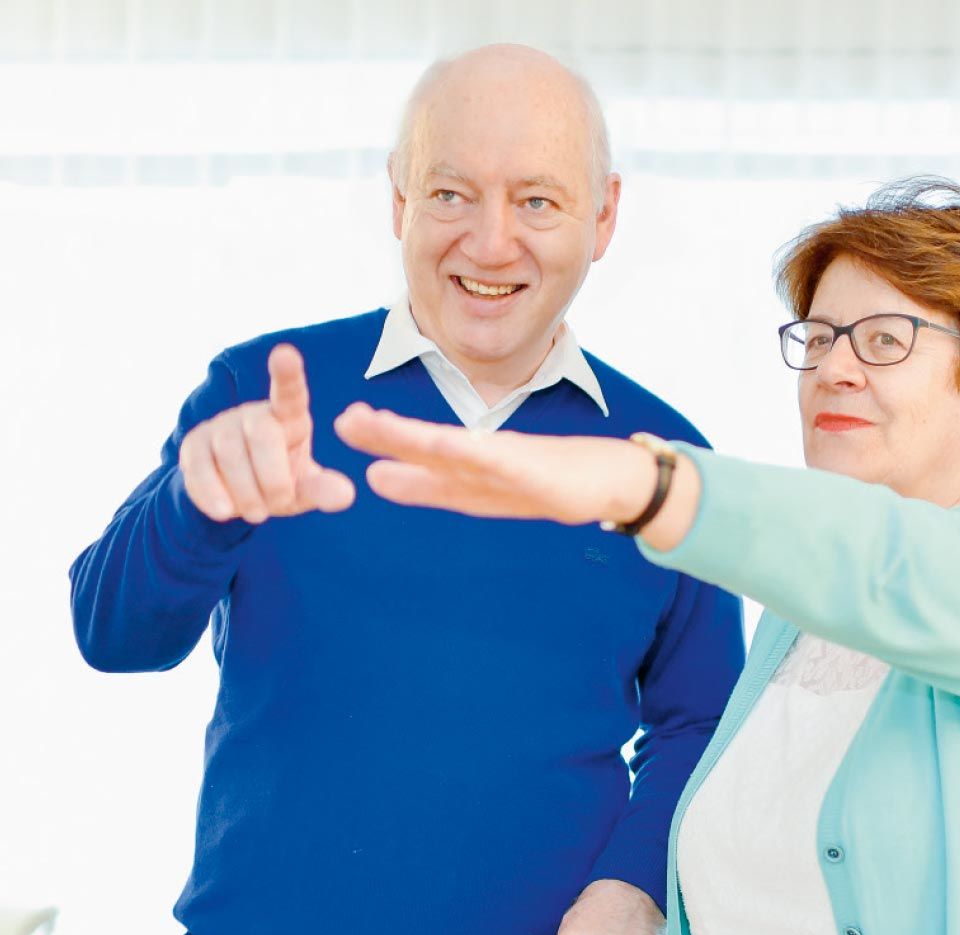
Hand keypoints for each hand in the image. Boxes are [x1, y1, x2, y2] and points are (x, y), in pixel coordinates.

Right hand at [179, 345, 356, 522]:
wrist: (234, 496)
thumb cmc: (278, 483)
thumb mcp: (303, 489)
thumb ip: (322, 490)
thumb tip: (346, 495)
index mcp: (288, 415)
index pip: (289, 391)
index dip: (286, 373)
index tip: (285, 354)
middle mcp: (253, 413)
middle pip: (261, 434)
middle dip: (272, 478)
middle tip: (278, 504)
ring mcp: (220, 426)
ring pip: (229, 454)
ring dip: (245, 493)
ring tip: (257, 513)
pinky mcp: (193, 445)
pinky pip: (199, 468)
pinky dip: (212, 495)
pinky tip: (224, 511)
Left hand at [332, 404, 651, 525]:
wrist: (614, 479)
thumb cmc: (553, 479)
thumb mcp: (485, 488)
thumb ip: (434, 483)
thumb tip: (378, 477)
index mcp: (467, 469)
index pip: (418, 452)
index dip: (383, 440)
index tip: (345, 423)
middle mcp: (482, 461)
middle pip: (427, 445)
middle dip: (387, 435)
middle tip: (345, 420)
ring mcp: (509, 464)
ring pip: (453, 449)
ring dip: (415, 439)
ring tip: (382, 427)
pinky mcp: (535, 472)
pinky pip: (495, 461)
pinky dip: (468, 454)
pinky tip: (443, 446)